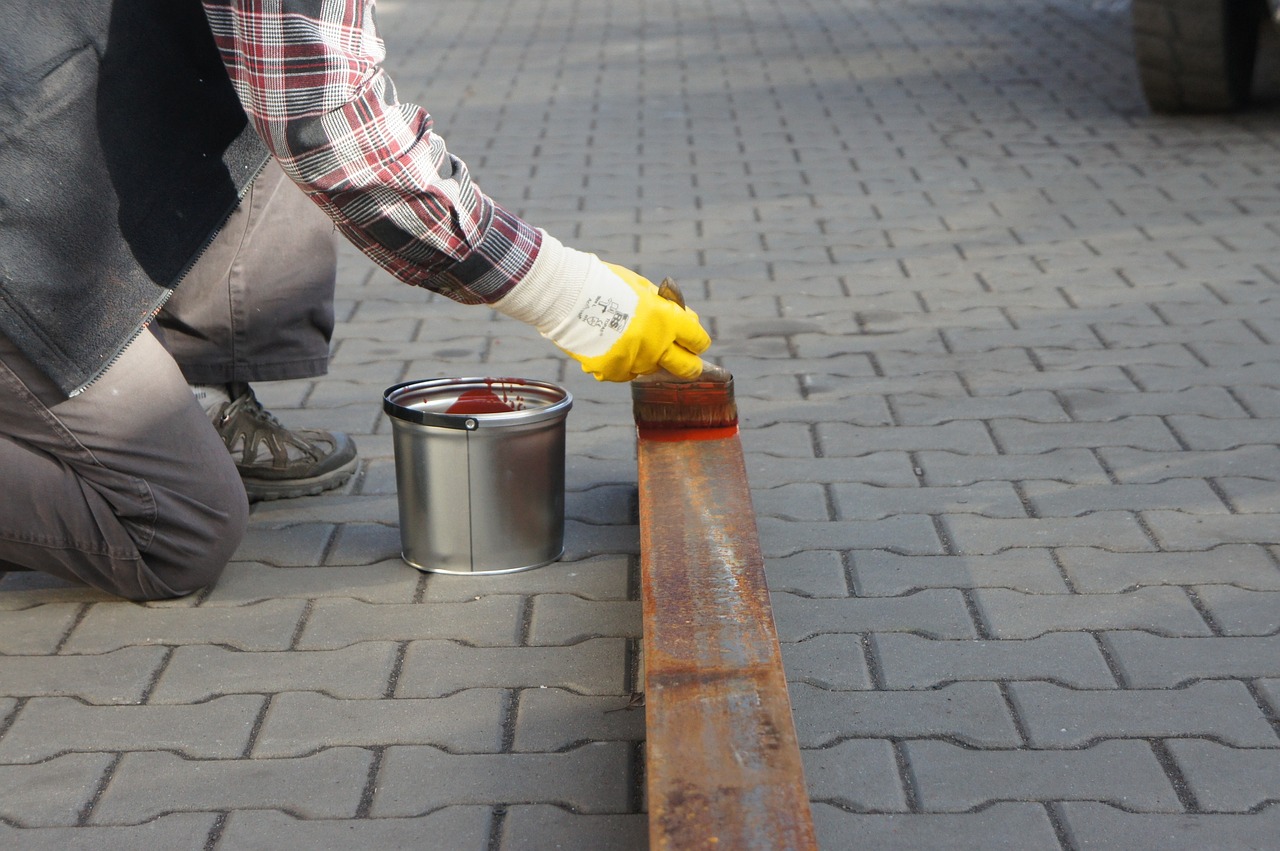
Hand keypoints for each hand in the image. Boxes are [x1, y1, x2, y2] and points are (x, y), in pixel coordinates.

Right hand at [492, 234, 711, 381]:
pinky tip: (612, 347)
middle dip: (689, 366)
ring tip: (629, 340)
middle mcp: (655, 344)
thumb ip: (665, 308)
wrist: (565, 294)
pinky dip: (622, 364)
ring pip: (652, 370)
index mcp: (666, 319)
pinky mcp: (613, 371)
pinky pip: (626, 374)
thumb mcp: (642, 287)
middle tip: (684, 362)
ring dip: (647, 359)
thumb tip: (685, 321)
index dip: (697, 341)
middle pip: (687, 368)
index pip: (698, 340)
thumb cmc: (604, 284)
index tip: (693, 342)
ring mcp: (634, 361)